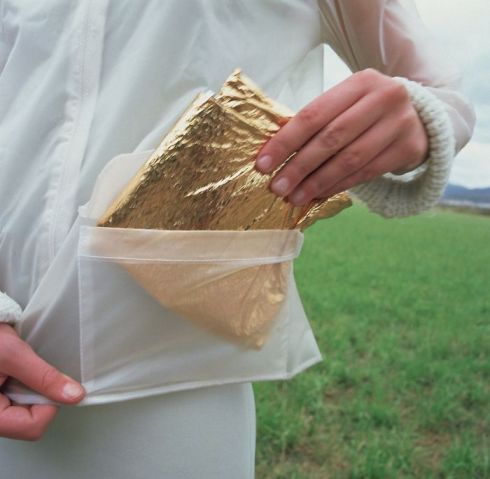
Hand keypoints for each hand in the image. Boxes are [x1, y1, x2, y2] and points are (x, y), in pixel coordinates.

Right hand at [0, 323, 84, 440]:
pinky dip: (23, 387)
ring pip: (26, 413)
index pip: (33, 426)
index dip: (48, 403)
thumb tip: (73, 395)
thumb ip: (44, 377)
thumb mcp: (14, 354)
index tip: (49, 382)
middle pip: (30, 422)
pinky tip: (13, 374)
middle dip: (37, 395)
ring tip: (15, 371)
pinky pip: (18, 403)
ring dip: (29, 391)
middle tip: (26, 373)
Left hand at [255, 68, 428, 205]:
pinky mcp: (409, 148)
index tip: (263, 164)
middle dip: (299, 166)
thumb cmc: (368, 112)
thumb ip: (317, 123)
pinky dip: (338, 185)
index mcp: (361, 81)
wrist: (420, 117)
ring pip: (349, 159)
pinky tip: (318, 194)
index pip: (314, 114)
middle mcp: (384, 97)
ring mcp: (400, 123)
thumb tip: (274, 153)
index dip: (285, 141)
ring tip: (294, 197)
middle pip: (331, 138)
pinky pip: (365, 173)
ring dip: (317, 182)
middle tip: (277, 187)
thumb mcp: (346, 104)